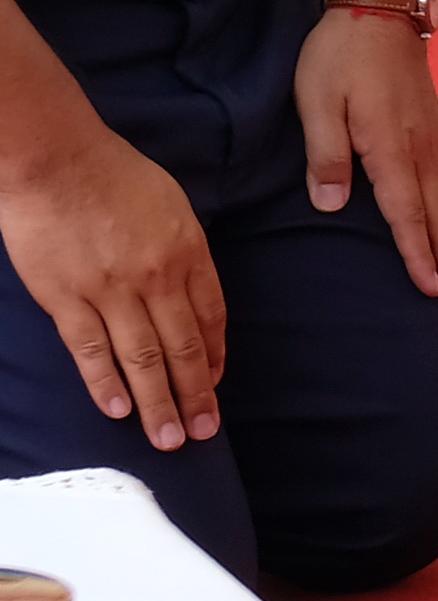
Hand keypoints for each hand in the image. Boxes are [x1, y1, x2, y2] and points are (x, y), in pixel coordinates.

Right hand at [0, 122, 221, 449]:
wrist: (58, 161)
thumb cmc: (114, 174)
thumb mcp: (172, 205)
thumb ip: (183, 250)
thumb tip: (190, 286)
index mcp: (189, 251)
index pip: (210, 316)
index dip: (213, 354)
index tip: (215, 383)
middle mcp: (157, 277)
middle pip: (183, 347)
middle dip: (196, 394)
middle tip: (205, 432)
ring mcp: (112, 291)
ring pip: (143, 358)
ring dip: (158, 402)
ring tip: (170, 439)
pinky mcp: (68, 299)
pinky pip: (92, 350)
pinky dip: (106, 383)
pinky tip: (118, 411)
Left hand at [295, 10, 437, 309]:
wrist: (381, 5)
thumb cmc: (340, 55)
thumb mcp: (317, 101)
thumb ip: (325, 154)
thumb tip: (331, 205)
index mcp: (390, 145)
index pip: (404, 212)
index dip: (416, 255)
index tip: (429, 293)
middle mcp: (420, 148)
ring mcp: (431, 139)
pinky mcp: (431, 131)